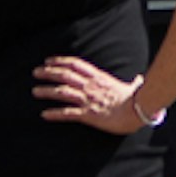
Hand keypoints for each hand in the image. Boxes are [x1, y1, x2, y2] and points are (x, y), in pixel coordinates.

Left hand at [36, 56, 152, 132]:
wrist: (139, 111)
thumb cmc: (137, 99)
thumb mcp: (133, 87)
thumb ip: (134, 83)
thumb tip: (140, 79)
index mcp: (99, 77)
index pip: (75, 64)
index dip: (60, 61)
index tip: (48, 61)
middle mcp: (91, 86)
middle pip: (65, 75)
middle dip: (48, 73)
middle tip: (36, 72)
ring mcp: (88, 100)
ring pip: (62, 92)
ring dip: (47, 91)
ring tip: (35, 91)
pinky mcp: (88, 115)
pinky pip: (68, 113)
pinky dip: (55, 114)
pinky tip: (44, 114)